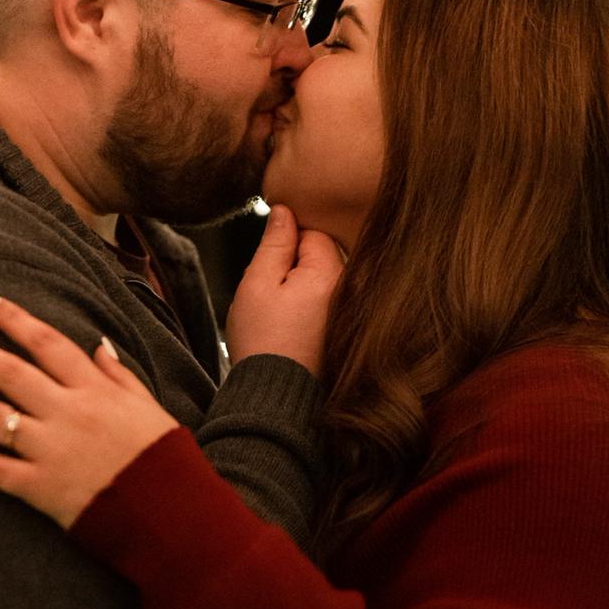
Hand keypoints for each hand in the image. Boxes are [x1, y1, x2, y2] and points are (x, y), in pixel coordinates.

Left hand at [0, 293, 178, 528]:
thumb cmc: (163, 458)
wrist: (171, 514)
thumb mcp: (149, 406)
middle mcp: (67, 413)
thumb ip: (119, 374)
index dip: (14, 319)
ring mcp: (51, 450)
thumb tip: (98, 343)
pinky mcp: (41, 488)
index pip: (47, 343)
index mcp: (94, 390)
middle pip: (10, 372)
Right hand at [226, 205, 345, 375]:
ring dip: (303, 287)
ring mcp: (351, 312)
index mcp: (330, 273)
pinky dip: (312, 309)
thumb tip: (284, 211)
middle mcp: (350, 290)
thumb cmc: (263, 342)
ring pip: (324, 280)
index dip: (285, 243)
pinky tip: (295, 329)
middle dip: (296, 265)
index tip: (269, 265)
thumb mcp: (257, 284)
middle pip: (323, 256)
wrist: (275, 397)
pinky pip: (329, 304)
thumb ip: (274, 243)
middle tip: (272, 294)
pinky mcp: (346, 332)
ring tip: (282, 315)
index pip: (313, 232)